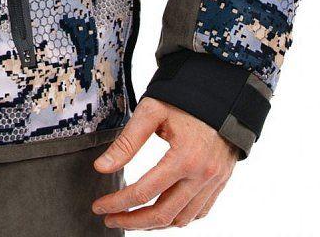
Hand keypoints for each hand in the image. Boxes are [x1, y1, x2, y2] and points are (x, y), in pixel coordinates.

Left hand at [92, 98, 237, 228]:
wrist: (220, 95)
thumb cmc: (183, 99)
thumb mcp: (151, 112)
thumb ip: (126, 142)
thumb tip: (102, 167)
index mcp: (184, 159)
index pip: (144, 192)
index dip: (118, 203)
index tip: (99, 206)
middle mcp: (202, 176)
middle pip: (163, 214)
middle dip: (132, 221)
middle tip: (110, 219)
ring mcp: (214, 183)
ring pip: (182, 219)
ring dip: (155, 224)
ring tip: (132, 219)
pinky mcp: (219, 183)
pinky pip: (199, 212)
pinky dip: (178, 218)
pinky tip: (161, 213)